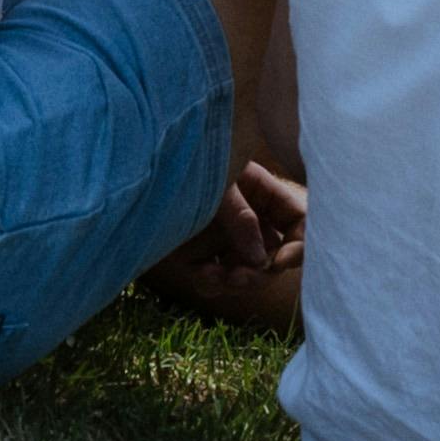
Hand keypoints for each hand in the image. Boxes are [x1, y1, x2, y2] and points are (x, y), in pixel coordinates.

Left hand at [140, 160, 309, 330]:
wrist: (139, 162)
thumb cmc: (184, 158)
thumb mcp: (217, 184)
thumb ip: (239, 217)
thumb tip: (261, 260)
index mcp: (262, 192)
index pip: (299, 222)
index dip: (300, 245)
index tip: (280, 262)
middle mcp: (249, 217)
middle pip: (275, 255)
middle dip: (261, 272)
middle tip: (239, 277)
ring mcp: (226, 236)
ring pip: (247, 272)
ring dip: (237, 282)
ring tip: (215, 278)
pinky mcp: (202, 251)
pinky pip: (216, 277)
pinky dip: (212, 282)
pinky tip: (200, 274)